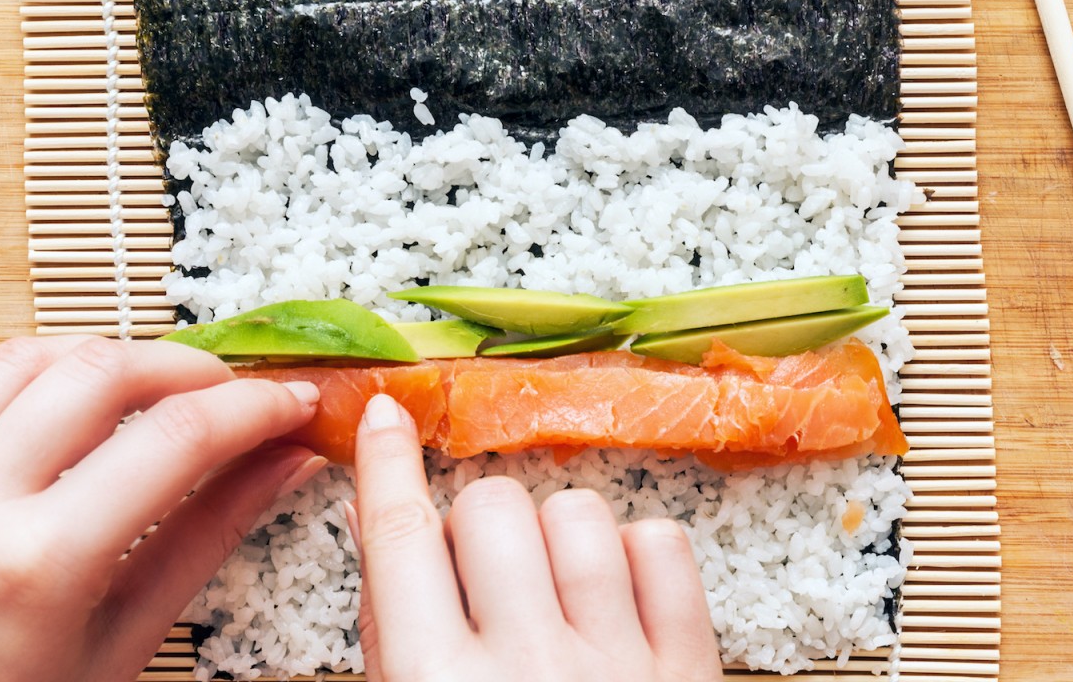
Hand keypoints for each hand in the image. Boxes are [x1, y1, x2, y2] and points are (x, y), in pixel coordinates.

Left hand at [0, 336, 323, 681]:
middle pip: (97, 372)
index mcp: (35, 567)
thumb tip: (283, 462)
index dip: (249, 406)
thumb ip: (207, 535)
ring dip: (98, 359)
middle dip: (182, 366)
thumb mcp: (123, 640)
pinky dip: (17, 375)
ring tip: (141, 391)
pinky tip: (54, 401)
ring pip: (21, 356)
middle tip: (222, 390)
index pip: (174, 439)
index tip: (284, 401)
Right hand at [347, 394, 724, 681]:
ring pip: (576, 513)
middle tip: (481, 575)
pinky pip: (660, 545)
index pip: (401, 540)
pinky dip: (634, 554)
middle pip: (490, 511)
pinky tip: (614, 597)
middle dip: (476, 525)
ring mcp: (617, 662)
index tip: (384, 417)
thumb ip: (395, 645)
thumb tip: (390, 540)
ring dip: (554, 537)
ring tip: (553, 592)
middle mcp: (528, 666)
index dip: (387, 463)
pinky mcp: (688, 666)